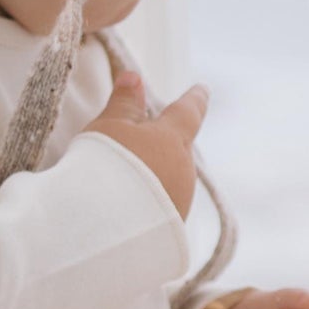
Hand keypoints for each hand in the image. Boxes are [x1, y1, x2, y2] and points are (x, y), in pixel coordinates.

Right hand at [80, 70, 207, 219]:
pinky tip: (126, 208)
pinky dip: (147, 202)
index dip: (194, 99)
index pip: (189, 111)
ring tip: (123, 181)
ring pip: (170, 180)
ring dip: (155, 177)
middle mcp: (184, 171)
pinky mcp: (168, 231)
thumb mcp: (110, 127)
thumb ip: (124, 103)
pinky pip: (161, 208)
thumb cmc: (107, 166)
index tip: (201, 89)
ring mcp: (179, 203)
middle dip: (165, 144)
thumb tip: (134, 77)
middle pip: (177, 150)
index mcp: (174, 139)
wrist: (107, 229)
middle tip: (145, 141)